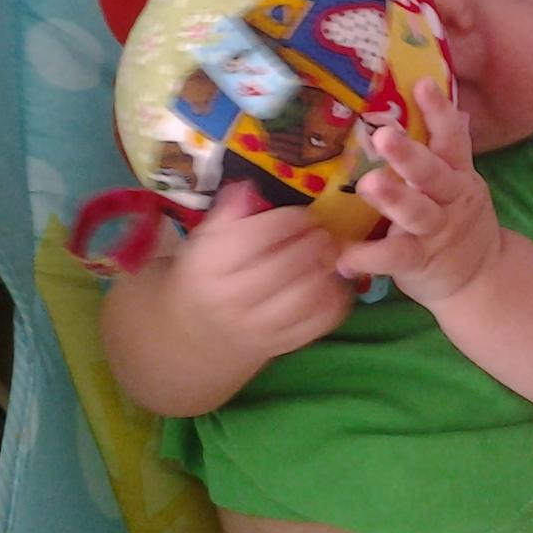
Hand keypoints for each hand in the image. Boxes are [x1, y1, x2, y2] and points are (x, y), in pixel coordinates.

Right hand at [167, 182, 351, 363]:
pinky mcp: (279, 346)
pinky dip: (335, 301)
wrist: (198, 337)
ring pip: (304, 297)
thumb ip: (227, 214)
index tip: (305, 214)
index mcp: (209, 266)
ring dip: (326, 270)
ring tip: (331, 255)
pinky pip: (317, 324)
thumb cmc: (205, 279)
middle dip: (314, 243)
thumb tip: (251, 186)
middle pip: (286, 265)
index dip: (291, 220)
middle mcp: (230, 299)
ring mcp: (256, 327)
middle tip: (324, 232)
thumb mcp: (204, 243)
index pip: (258, 236)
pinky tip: (334, 283)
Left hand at [336, 79, 502, 304]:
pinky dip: (370, 257)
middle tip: (384, 135)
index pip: (452, 139)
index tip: (423, 85)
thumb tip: (442, 95)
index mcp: (458, 174)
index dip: (439, 112)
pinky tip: (343, 257)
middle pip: (432, 173)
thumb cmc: (455, 219)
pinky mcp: (421, 262)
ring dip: (393, 199)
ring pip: (417, 212)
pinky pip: (396, 258)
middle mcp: (451, 199)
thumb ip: (448, 145)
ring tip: (367, 185)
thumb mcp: (460, 181)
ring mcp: (437, 231)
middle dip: (409, 154)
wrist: (481, 279)